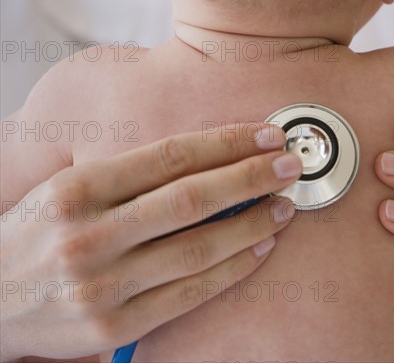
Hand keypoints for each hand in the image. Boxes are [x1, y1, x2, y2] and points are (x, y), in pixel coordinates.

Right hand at [1, 123, 300, 359]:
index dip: (226, 142)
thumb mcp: (67, 188)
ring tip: (284, 206)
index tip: (265, 134)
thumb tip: (207, 154)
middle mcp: (87, 235)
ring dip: (252, 224)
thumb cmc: (37, 233)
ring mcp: (101, 285)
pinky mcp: (114, 326)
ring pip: (197, 248)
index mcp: (76, 189)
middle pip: (190, 198)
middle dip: (250, 177)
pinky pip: (190, 294)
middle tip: (290, 164)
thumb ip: (128, 173)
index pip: (169, 156)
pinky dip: (233, 269)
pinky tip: (261, 249)